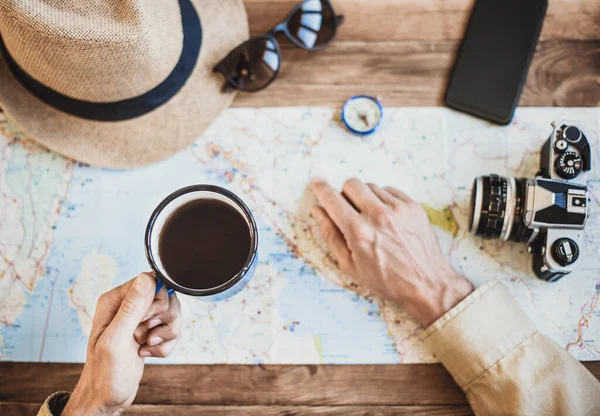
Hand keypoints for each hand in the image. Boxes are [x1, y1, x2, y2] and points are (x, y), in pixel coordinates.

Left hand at [63, 273, 181, 415]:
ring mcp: (138, 319)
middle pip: (165, 297)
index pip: (149, 281)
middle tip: (147, 335)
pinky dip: (165, 344)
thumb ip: (131, 308)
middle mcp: (126, 306)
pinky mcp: (147, 331)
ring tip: (148, 346)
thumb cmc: (104, 375)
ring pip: (171, 313)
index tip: (148, 321)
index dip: (156, 301)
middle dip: (164, 320)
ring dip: (167, 334)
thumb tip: (146, 278)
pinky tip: (149, 352)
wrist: (106, 398)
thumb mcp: (116, 340)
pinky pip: (170, 329)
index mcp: (114, 301)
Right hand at [311, 178, 473, 327]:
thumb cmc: (386, 280)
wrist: (426, 284)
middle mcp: (378, 215)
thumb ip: (330, 234)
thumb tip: (317, 211)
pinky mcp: (413, 206)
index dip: (321, 189)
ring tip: (371, 220)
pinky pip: (390, 190)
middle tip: (349, 211)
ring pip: (372, 186)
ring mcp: (398, 209)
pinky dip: (383, 200)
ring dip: (366, 198)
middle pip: (352, 184)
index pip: (333, 200)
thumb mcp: (350, 265)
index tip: (317, 182)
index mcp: (359, 232)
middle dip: (345, 194)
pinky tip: (386, 219)